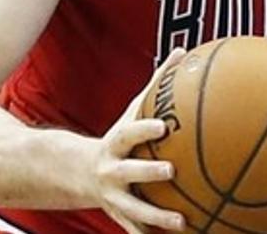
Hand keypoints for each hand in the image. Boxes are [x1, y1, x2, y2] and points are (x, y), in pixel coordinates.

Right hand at [86, 48, 187, 233]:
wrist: (81, 172)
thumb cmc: (121, 136)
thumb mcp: (134, 109)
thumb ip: (158, 83)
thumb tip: (184, 51)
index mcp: (116, 144)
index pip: (130, 134)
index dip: (144, 130)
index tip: (164, 127)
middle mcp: (111, 171)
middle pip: (129, 172)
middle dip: (148, 173)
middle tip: (172, 171)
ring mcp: (114, 197)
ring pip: (135, 210)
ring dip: (157, 217)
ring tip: (182, 223)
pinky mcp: (119, 215)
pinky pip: (136, 230)